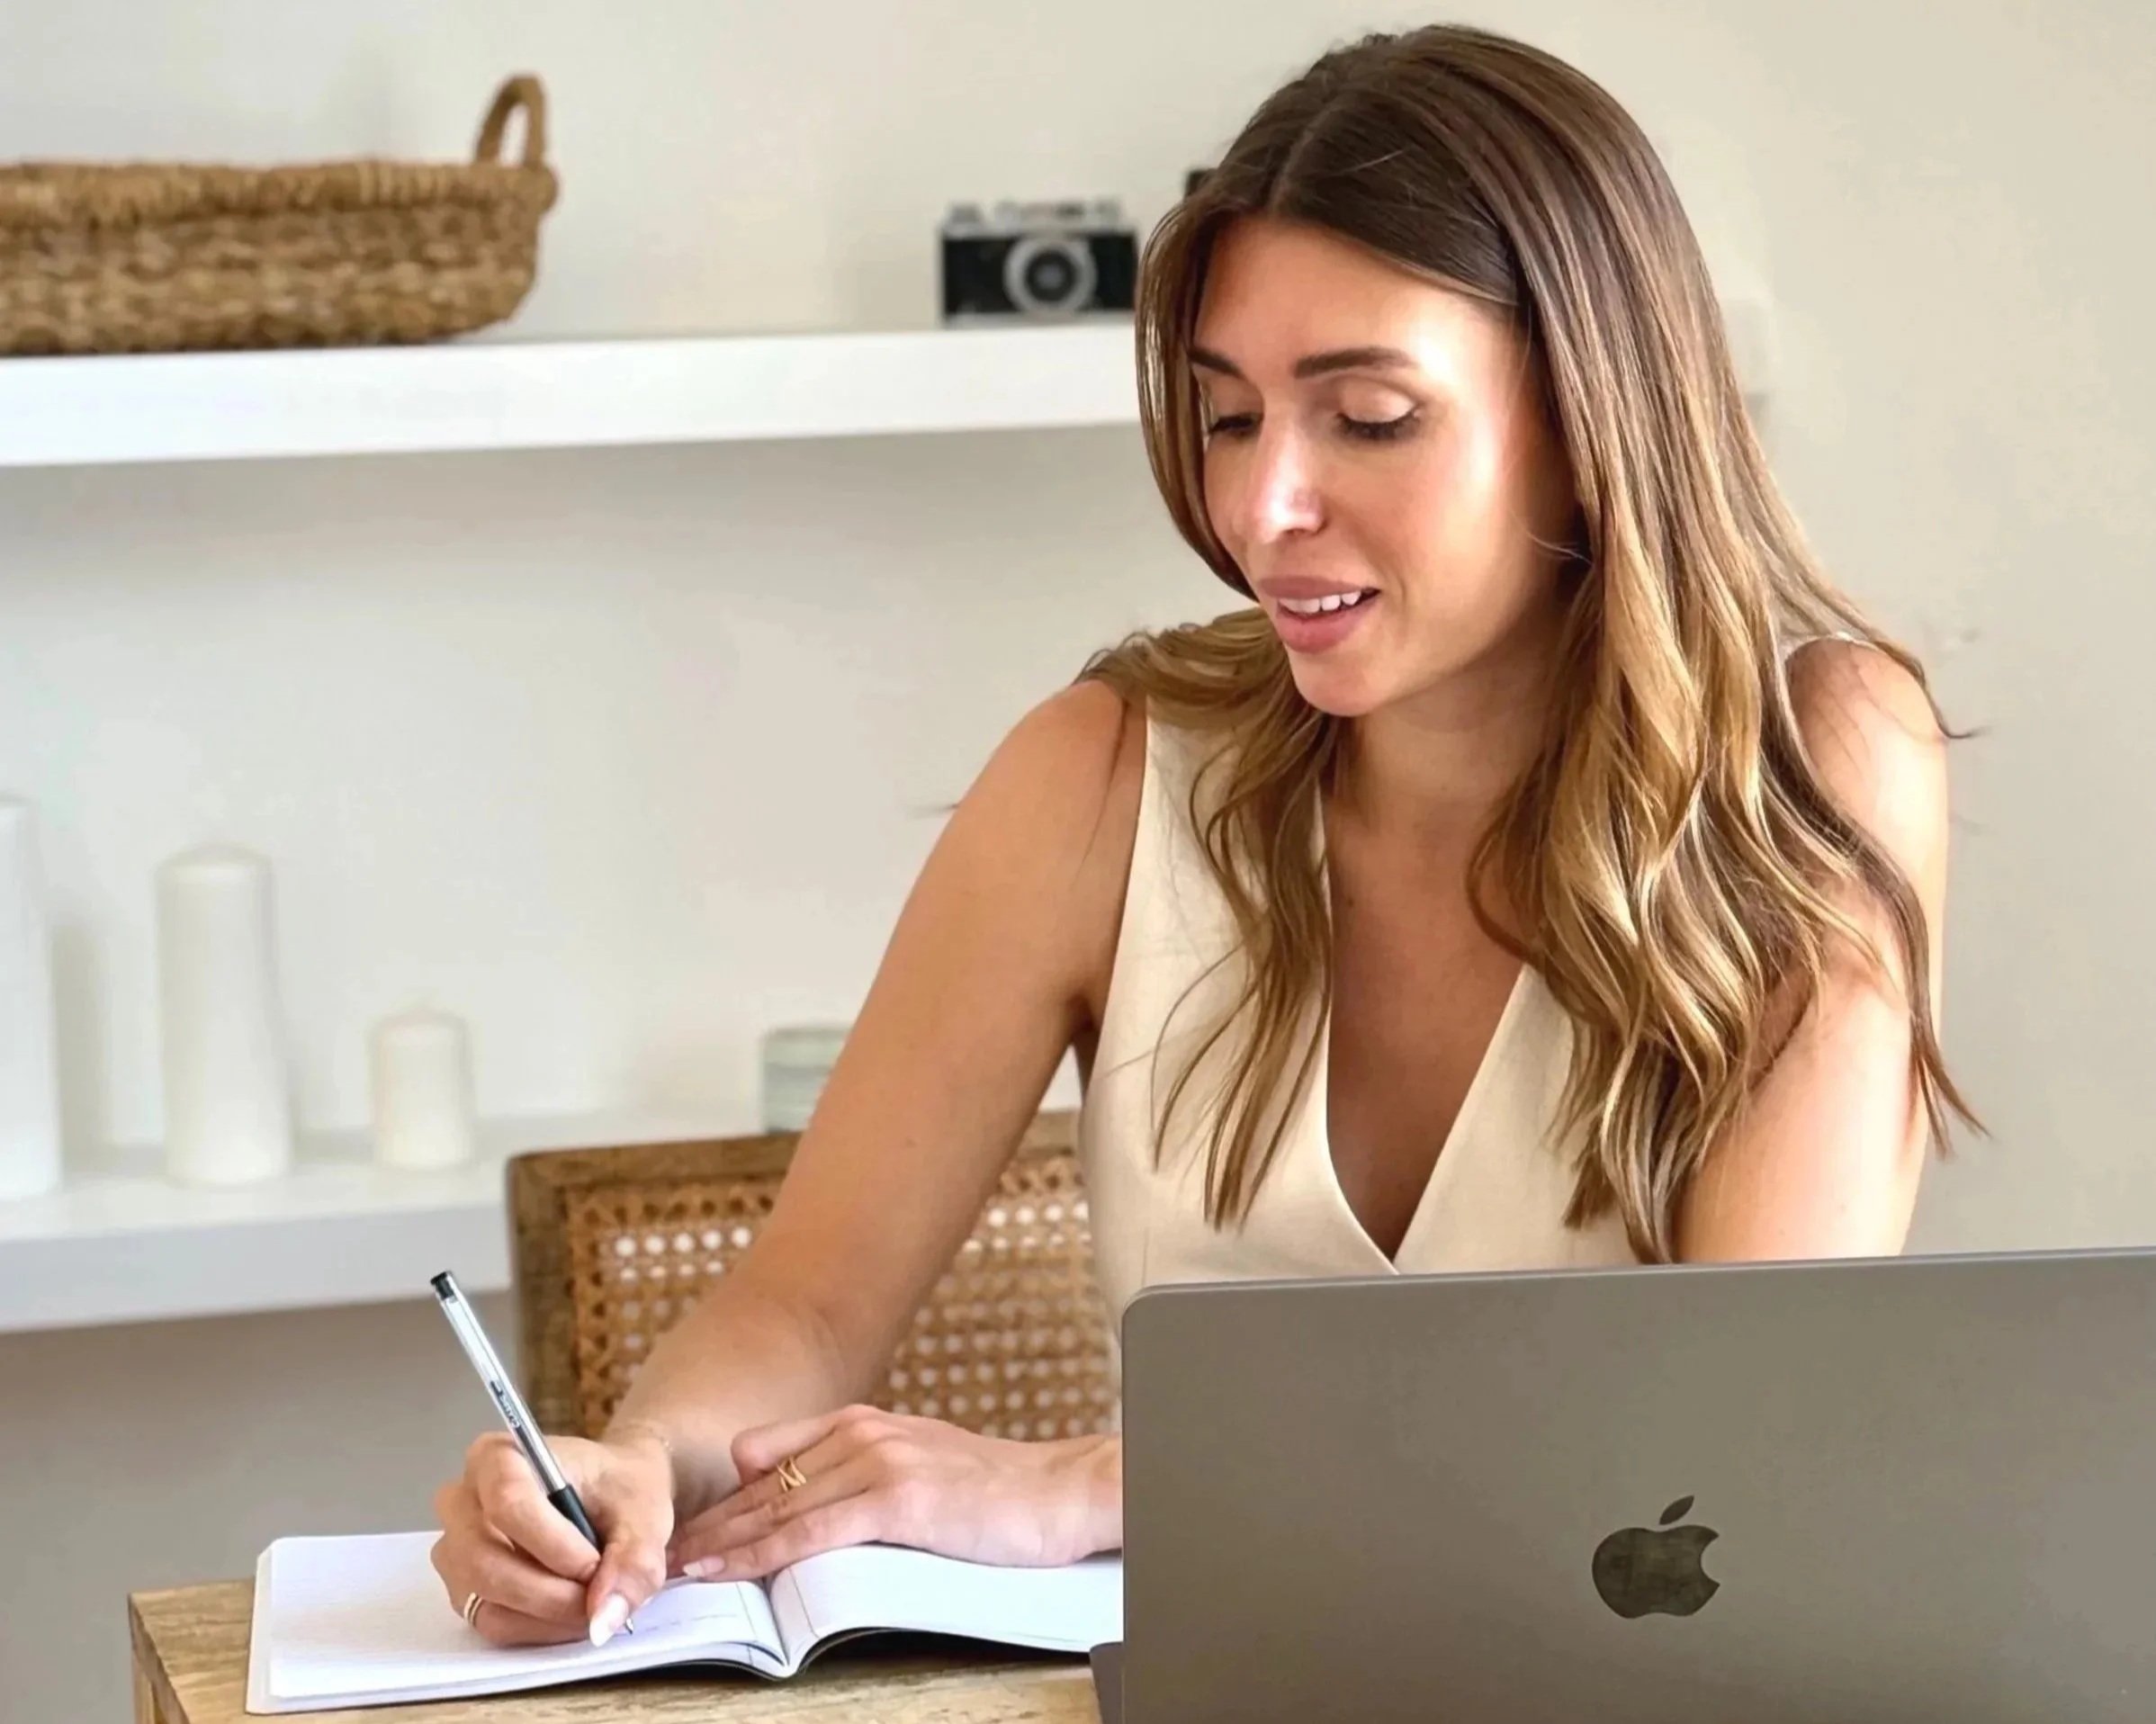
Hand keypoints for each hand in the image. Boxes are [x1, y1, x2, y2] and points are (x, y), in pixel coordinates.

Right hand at [430, 1427, 674, 1647]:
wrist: (616, 1497)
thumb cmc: (621, 1490)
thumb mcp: (643, 1512)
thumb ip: (633, 1561)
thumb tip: (603, 1621)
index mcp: (497, 1456)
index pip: (507, 1503)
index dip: (552, 1544)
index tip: (595, 1564)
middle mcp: (463, 1501)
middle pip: (485, 1561)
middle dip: (551, 1593)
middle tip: (600, 1595)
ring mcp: (457, 1550)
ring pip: (487, 1600)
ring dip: (548, 1615)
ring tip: (593, 1600)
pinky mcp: (466, 1589)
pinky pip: (493, 1623)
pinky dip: (539, 1628)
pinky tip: (572, 1611)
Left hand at [668, 1404, 1118, 1581]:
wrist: (1060, 1491)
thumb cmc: (995, 1491)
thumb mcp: (915, 1465)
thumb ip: (857, 1474)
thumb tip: (800, 1506)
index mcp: (860, 1422)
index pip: (766, 1462)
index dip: (720, 1503)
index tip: (684, 1533)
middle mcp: (860, 1433)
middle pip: (760, 1486)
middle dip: (706, 1526)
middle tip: (658, 1558)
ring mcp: (878, 1462)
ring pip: (776, 1509)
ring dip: (721, 1543)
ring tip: (678, 1571)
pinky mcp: (897, 1499)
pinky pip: (813, 1530)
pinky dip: (765, 1553)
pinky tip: (733, 1570)